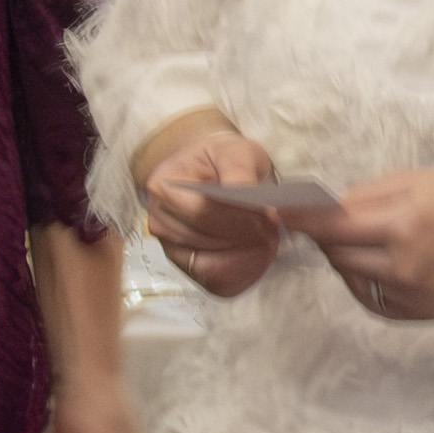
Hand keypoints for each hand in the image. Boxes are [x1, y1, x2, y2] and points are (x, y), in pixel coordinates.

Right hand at [134, 118, 291, 299]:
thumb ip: (238, 170)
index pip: (201, 211)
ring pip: (211, 264)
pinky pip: (214, 281)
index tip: (268, 215)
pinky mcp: (185, 266)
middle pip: (206, 239)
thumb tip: (243, 193)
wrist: (209, 174)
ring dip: (245, 256)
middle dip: (244, 237)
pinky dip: (241, 274)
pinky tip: (259, 259)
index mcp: (163, 186)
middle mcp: (159, 220)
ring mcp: (170, 247)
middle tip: (274, 229)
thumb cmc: (220, 161)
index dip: (237, 217)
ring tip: (270, 240)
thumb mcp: (233, 151)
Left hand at [285, 168, 433, 325]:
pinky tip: (382, 262)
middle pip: (336, 254)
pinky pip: (370, 297)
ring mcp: (410, 295)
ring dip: (345, 258)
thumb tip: (316, 209)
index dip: (300, 219)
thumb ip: (361, 197)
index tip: (273, 214)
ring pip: (349, 277)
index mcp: (403, 224)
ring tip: (368, 240)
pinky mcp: (416, 314)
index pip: (334, 225)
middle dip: (327, 237)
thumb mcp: (410, 182)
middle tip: (334, 223)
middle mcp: (404, 265)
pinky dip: (366, 279)